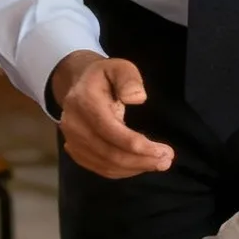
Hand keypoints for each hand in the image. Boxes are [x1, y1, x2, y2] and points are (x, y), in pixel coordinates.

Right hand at [52, 52, 174, 178]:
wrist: (79, 85)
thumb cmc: (105, 77)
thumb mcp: (119, 67)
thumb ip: (129, 79)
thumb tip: (137, 98)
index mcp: (84, 102)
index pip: (110, 131)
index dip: (136, 144)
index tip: (162, 150)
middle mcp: (74, 124)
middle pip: (109, 152)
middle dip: (141, 160)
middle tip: (166, 160)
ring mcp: (72, 140)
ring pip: (106, 164)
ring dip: (135, 168)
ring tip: (159, 163)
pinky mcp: (76, 151)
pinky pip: (101, 168)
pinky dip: (123, 171)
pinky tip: (140, 165)